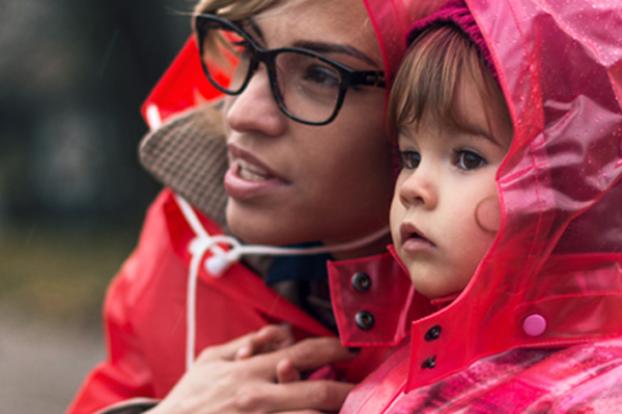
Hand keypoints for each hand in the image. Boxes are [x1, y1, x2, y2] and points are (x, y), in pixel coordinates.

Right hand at [148, 326, 354, 413]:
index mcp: (250, 370)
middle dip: (347, 389)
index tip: (351, 350)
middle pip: (319, 389)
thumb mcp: (211, 360)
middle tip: (362, 388)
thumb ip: (247, 343)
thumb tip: (280, 332)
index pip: (305, 352)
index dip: (335, 348)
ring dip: (332, 411)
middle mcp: (259, 396)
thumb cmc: (190, 398)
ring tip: (346, 408)